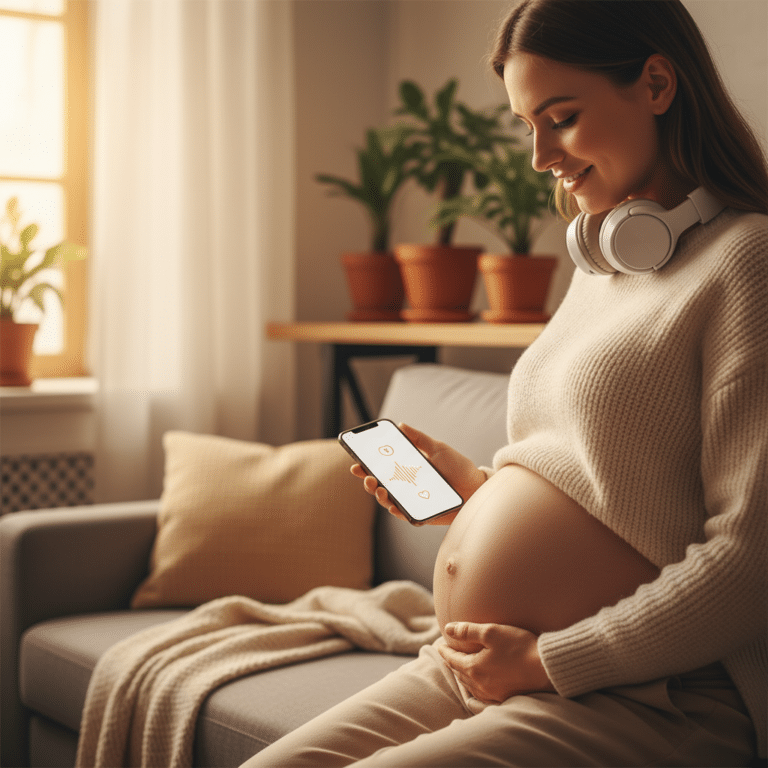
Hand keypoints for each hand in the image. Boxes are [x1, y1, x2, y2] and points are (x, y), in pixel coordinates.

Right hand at [350, 423, 485, 524]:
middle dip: (369, 482)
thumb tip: (401, 425)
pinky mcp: (422, 514)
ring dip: (380, 496)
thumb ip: (419, 439)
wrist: (478, 487)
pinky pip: (406, 515)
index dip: (367, 467)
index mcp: (408, 469)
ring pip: (389, 501)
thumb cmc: (459, 467)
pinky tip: (394, 505)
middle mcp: (407, 486)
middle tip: (367, 477)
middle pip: (381, 486)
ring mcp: (413, 501)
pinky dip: (398, 511)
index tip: (355, 462)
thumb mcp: (438, 449)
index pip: (382, 468)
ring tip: (380, 489)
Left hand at [438, 622, 555, 702]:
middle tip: (447, 653)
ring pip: (469, 684)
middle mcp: (480, 684)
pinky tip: (478, 684)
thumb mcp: (491, 632)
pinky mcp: (504, 698)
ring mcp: (492, 694)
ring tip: (459, 666)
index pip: (452, 659)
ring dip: (462, 674)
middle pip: (459, 672)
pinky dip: (475, 686)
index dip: (444, 650)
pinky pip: (482, 694)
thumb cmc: (519, 647)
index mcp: (474, 668)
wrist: (546, 669)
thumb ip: (467, 630)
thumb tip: (448, 629)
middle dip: (452, 662)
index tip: (439, 644)